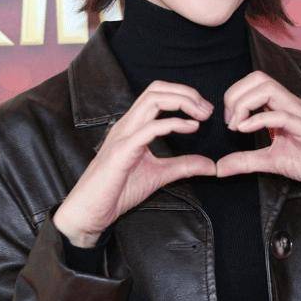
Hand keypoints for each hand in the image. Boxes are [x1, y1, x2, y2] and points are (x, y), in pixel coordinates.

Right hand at [54, 80, 216, 244]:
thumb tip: (210, 165)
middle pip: (156, 90)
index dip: (184, 95)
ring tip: (201, 115)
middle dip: (186, 93)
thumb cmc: (117, 191)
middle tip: (207, 110)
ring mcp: (123, 135)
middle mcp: (127, 124)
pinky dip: (173, 124)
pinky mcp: (122, 151)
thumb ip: (183, 166)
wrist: (91, 210)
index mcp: (133, 126)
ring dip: (182, 102)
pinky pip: (149, 129)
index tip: (204, 111)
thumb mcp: (158, 175)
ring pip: (152, 100)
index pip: (157, 94)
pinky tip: (190, 128)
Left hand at [214, 70, 300, 193]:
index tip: (230, 122)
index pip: (254, 82)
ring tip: (237, 127)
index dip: (235, 96)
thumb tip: (220, 168)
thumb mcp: (271, 161)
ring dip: (244, 104)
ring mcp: (300, 114)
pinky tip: (246, 132)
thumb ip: (246, 161)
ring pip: (268, 88)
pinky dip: (258, 120)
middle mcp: (290, 105)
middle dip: (235, 96)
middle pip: (258, 78)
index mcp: (282, 107)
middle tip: (230, 123)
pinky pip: (282, 115)